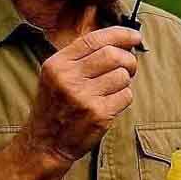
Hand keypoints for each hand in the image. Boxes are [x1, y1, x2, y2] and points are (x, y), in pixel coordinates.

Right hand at [21, 26, 141, 163]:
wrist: (45, 144)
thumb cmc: (56, 106)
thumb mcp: (56, 75)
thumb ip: (81, 56)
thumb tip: (120, 40)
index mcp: (57, 64)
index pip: (94, 39)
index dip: (120, 34)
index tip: (135, 36)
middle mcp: (68, 78)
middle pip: (112, 55)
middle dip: (128, 59)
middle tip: (129, 67)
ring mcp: (83, 97)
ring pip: (122, 75)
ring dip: (125, 81)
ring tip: (113, 89)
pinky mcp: (98, 114)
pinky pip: (126, 95)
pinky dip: (124, 97)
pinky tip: (111, 103)